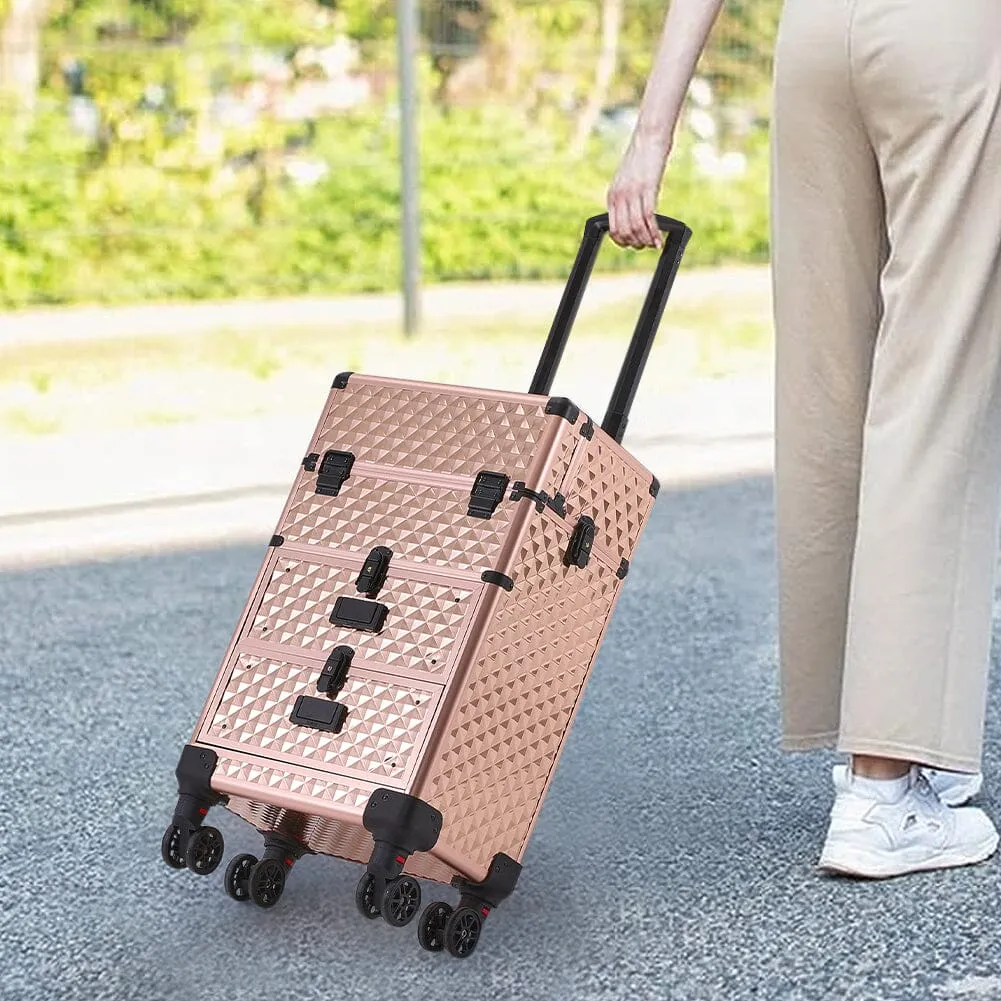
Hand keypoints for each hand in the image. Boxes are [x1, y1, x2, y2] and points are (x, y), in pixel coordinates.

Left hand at [607, 132, 670, 249]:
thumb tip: (631, 217)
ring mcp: (632, 193)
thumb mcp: (627, 182)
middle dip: (635, 243)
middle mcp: (619, 196)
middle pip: (624, 231)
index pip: (612, 228)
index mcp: (612, 196)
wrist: (649, 138)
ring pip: (636, 227)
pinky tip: (659, 239)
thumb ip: (626, 199)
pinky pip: (648, 217)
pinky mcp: (647, 188)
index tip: (632, 245)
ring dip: (645, 240)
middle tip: (645, 246)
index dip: (622, 241)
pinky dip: (654, 232)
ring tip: (653, 244)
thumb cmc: (641, 159)